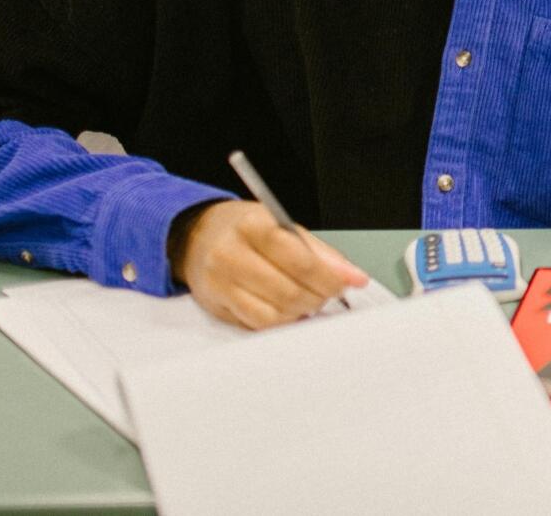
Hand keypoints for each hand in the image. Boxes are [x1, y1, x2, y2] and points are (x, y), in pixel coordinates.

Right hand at [171, 201, 370, 330]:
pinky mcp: (217, 306)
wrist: (198, 238)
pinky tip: (288, 309)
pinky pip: (258, 324)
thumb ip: (320, 253)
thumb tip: (352, 276)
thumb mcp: (283, 226)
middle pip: (288, 290)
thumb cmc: (245, 230)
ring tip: (309, 299)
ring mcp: (221, 283)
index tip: (347, 282)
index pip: (297, 257)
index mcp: (252, 225)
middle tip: (329, 293)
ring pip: (274, 313)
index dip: (327, 276)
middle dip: (318, 296)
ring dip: (302, 311)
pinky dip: (282, 321)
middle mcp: (231, 253)